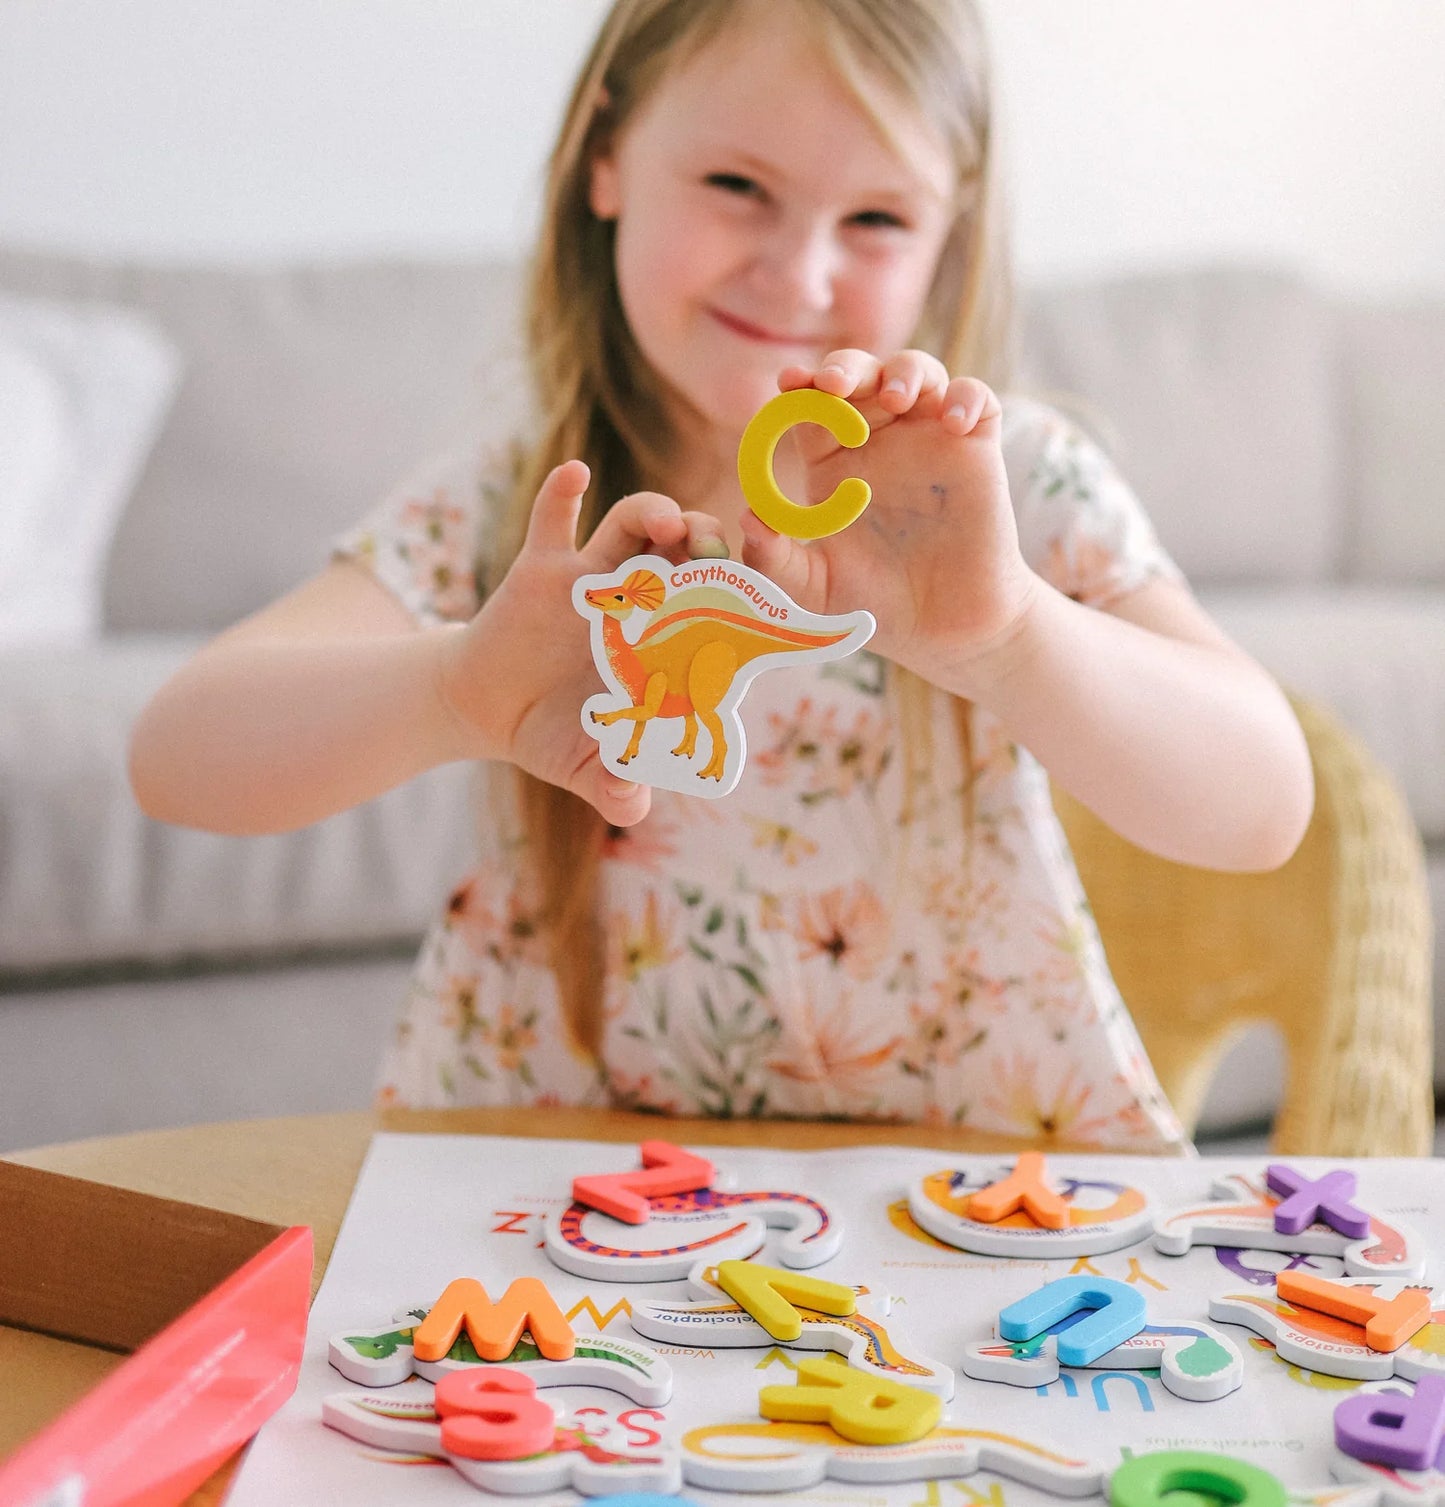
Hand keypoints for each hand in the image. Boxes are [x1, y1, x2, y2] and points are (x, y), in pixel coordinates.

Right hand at [437, 460, 724, 825]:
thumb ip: (613, 789)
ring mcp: (594, 579)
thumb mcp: (585, 770)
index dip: (755, 604)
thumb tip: (631, 806)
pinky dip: (562, 494)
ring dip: (655, 512)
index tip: (787, 603)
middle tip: (720, 547)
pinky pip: (553, 519)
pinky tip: (575, 476)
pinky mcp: (543, 567)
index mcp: (666, 644)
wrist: (489, 712)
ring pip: (634, 526)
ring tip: (669, 521)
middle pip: (688, 554)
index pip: (722, 613)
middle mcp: (641, 601)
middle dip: (711, 542)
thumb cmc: (555, 736)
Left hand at [739, 350, 1039, 688]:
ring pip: (917, 372)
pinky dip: (965, 396)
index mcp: (833, 461)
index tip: (788, 384)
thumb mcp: (815, 588)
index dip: (799, 387)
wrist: (944, 626)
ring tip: (894, 399)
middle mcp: (879, 439)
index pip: (811, 406)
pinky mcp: (975, 446)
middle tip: (834, 384)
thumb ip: (777, 561)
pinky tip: (954, 422)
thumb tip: (748, 518)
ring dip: (904, 372)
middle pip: (860, 375)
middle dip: (845, 367)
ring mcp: (928, 437)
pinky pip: (974, 398)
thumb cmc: (876, 604)